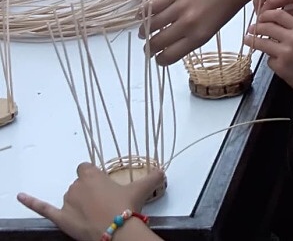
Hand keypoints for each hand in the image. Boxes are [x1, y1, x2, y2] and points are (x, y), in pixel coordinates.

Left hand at [18, 161, 160, 240]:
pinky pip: (44, 208)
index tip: (101, 186)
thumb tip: (163, 171)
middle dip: (88, 194)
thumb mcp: (142, 189)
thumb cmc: (126, 207)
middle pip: (78, 185)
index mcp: (92, 175)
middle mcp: (77, 185)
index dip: (92, 177)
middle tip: (102, 205)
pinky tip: (20, 196)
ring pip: (70, 199)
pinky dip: (31, 201)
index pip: (85, 169)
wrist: (117, 232)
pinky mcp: (60, 218)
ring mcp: (67, 202)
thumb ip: (153, 177)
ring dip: (78, 205)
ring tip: (93, 217)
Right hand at [144, 0, 245, 64]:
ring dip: (143, 31)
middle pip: (158, 42)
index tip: (157, 58)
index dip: (160, 60)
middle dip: (150, 49)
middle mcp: (188, 24)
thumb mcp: (211, 29)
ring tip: (142, 32)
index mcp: (199, 37)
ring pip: (152, 24)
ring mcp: (181, 6)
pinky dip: (143, 12)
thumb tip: (169, 44)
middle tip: (148, 48)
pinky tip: (140, 16)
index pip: (170, 55)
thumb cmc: (226, 6)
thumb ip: (191, 36)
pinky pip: (153, 4)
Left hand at [244, 9, 292, 95]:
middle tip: (251, 28)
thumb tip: (270, 24)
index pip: (280, 15)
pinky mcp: (280, 67)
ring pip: (263, 43)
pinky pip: (268, 60)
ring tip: (247, 39)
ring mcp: (286, 53)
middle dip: (256, 27)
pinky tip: (276, 62)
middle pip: (268, 27)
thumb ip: (291, 29)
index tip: (260, 16)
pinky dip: (270, 60)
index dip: (267, 14)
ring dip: (253, 41)